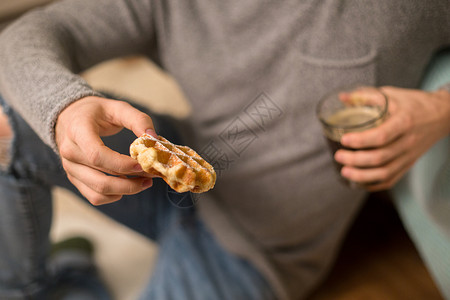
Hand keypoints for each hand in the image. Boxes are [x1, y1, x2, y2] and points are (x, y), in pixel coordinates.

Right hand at [55, 96, 156, 204]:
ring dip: (125, 191)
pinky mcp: (75, 178)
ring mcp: (70, 168)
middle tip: (151, 177)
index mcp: (78, 131)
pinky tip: (128, 185)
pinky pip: (94, 197)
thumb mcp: (117, 107)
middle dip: (130, 182)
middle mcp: (70, 152)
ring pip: (98, 191)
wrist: (69, 117)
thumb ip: (138, 120)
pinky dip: (114, 196)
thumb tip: (154, 138)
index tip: (142, 164)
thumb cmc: (96, 112)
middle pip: (100, 179)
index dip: (121, 164)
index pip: (97, 155)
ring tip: (144, 182)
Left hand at [334, 86, 449, 190]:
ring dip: (362, 176)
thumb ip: (366, 96)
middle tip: (338, 156)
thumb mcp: (391, 94)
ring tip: (344, 172)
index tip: (344, 139)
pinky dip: (374, 184)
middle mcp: (408, 141)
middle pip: (380, 157)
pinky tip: (359, 182)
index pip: (381, 135)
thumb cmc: (413, 103)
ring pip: (385, 173)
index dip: (361, 140)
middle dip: (356, 160)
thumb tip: (342, 97)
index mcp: (404, 121)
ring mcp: (409, 155)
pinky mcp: (409, 164)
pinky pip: (392, 179)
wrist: (441, 115)